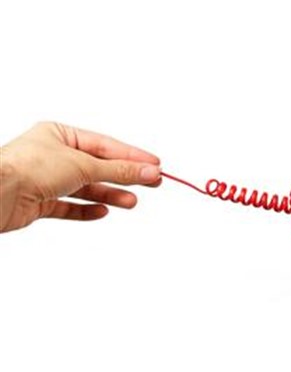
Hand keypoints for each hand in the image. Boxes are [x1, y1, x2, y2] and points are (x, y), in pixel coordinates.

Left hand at [0, 122, 160, 232]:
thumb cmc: (29, 167)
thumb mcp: (84, 164)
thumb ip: (119, 170)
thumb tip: (149, 171)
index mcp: (59, 134)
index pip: (105, 145)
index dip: (132, 156)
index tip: (155, 165)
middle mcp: (52, 155)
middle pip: (98, 167)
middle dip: (125, 176)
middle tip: (152, 182)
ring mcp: (45, 179)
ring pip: (86, 188)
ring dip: (110, 195)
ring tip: (132, 201)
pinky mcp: (39, 202)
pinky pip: (69, 207)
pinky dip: (87, 210)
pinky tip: (103, 212)